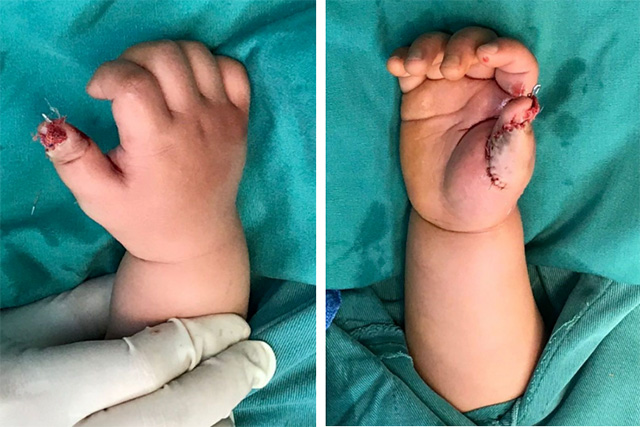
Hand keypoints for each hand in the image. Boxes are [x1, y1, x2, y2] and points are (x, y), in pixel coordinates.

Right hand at [0, 276, 275, 426]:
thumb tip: (152, 292)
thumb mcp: (18, 334)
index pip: (154, 358)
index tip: (235, 325)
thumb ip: (87, 313)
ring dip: (215, 417)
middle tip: (259, 357)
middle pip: (179, 411)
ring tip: (232, 392)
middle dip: (228, 380)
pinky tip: (206, 421)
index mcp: (42, 393)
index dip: (206, 336)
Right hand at [36, 40, 249, 262]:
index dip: (108, 74)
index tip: (99, 93)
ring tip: (153, 80)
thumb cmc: (144, 218)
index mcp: (159, 141)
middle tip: (124, 83)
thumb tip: (57, 126)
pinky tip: (188, 84)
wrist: (196, 238)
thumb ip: (75, 162)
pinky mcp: (240, 120)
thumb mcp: (99, 198)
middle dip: (134, 58)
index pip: (134, 80)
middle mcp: (195, 123)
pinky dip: (209, 64)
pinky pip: (233, 69)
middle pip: (166, 57)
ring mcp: (223, 119)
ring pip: (198, 55)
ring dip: (168, 56)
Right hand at [387, 27, 539, 231]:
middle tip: (449, 69)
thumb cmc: (486, 192)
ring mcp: (447, 89)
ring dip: (428, 47)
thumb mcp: (507, 171)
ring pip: (440, 48)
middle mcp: (480, 86)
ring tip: (415, 68)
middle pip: (473, 44)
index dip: (504, 49)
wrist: (450, 213)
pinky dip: (402, 59)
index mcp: (509, 98)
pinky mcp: (418, 98)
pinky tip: (396, 66)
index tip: (485, 55)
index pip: (514, 60)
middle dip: (460, 46)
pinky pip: (410, 69)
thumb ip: (516, 136)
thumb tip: (524, 101)